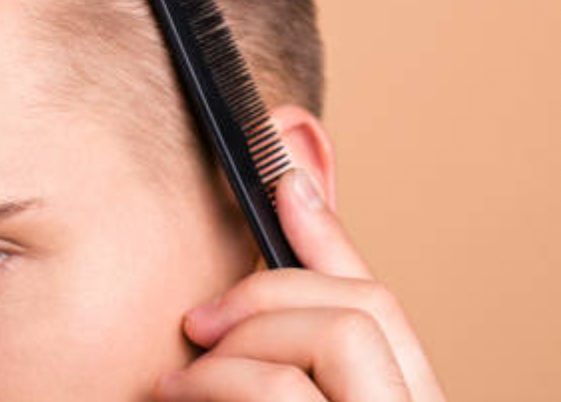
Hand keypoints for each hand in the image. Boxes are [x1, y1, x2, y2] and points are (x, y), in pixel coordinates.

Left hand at [152, 168, 446, 400]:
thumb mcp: (273, 388)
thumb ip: (280, 328)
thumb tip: (283, 206)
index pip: (383, 308)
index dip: (330, 237)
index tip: (284, 179)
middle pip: (367, 304)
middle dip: (268, 293)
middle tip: (196, 324)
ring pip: (339, 333)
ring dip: (243, 342)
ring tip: (183, 382)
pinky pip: (282, 386)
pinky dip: (218, 379)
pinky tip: (176, 396)